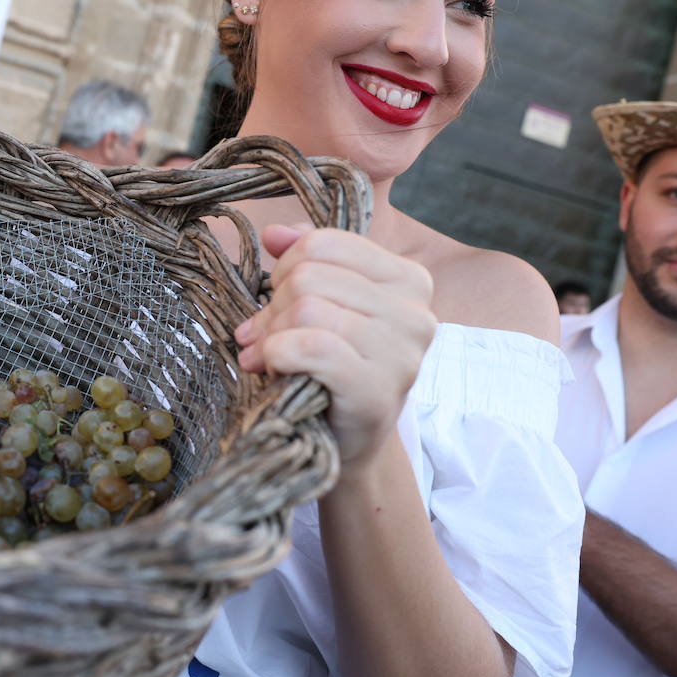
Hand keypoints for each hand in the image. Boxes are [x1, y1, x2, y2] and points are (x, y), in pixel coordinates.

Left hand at [235, 224, 436, 464]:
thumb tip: (275, 232)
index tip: (275, 301)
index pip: (325, 244)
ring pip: (307, 307)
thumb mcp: (325, 304)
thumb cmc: (332, 369)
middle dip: (272, 307)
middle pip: (310, 275)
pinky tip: (271, 369)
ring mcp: (402, 352)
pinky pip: (310, 346)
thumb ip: (306, 260)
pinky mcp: (377, 388)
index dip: (285, 269)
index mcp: (408, 279)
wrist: (346, 444)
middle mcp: (415, 312)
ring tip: (266, 357)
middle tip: (261, 338)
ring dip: (271, 335)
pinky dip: (277, 354)